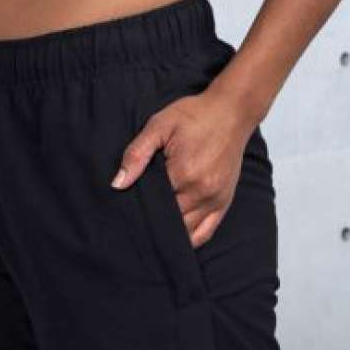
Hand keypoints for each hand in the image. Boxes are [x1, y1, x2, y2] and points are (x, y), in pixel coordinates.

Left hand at [110, 83, 256, 247]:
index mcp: (183, 173)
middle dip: (154, 222)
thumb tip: (118, 184)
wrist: (232, 110)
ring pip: (185, 233)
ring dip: (170, 234)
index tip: (131, 210)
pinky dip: (190, 239)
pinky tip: (176, 237)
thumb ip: (137, 153)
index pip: (154, 206)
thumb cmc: (195, 115)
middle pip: (169, 222)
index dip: (141, 210)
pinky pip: (205, 234)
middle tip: (140, 221)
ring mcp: (214, 200)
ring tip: (156, 229)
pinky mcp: (224, 203)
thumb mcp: (160, 125)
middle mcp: (200, 191)